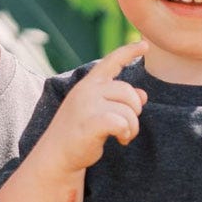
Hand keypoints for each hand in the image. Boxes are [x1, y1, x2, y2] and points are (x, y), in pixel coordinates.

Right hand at [37, 41, 148, 172]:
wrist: (57, 156)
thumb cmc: (78, 133)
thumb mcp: (97, 111)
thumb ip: (119, 101)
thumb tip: (143, 95)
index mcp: (88, 84)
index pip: (111, 61)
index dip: (129, 52)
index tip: (145, 45)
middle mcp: (87, 90)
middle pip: (128, 91)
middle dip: (135, 111)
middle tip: (129, 127)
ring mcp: (87, 105)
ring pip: (129, 110)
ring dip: (132, 127)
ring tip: (124, 136)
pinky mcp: (91, 123)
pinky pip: (122, 123)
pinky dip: (126, 133)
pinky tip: (121, 140)